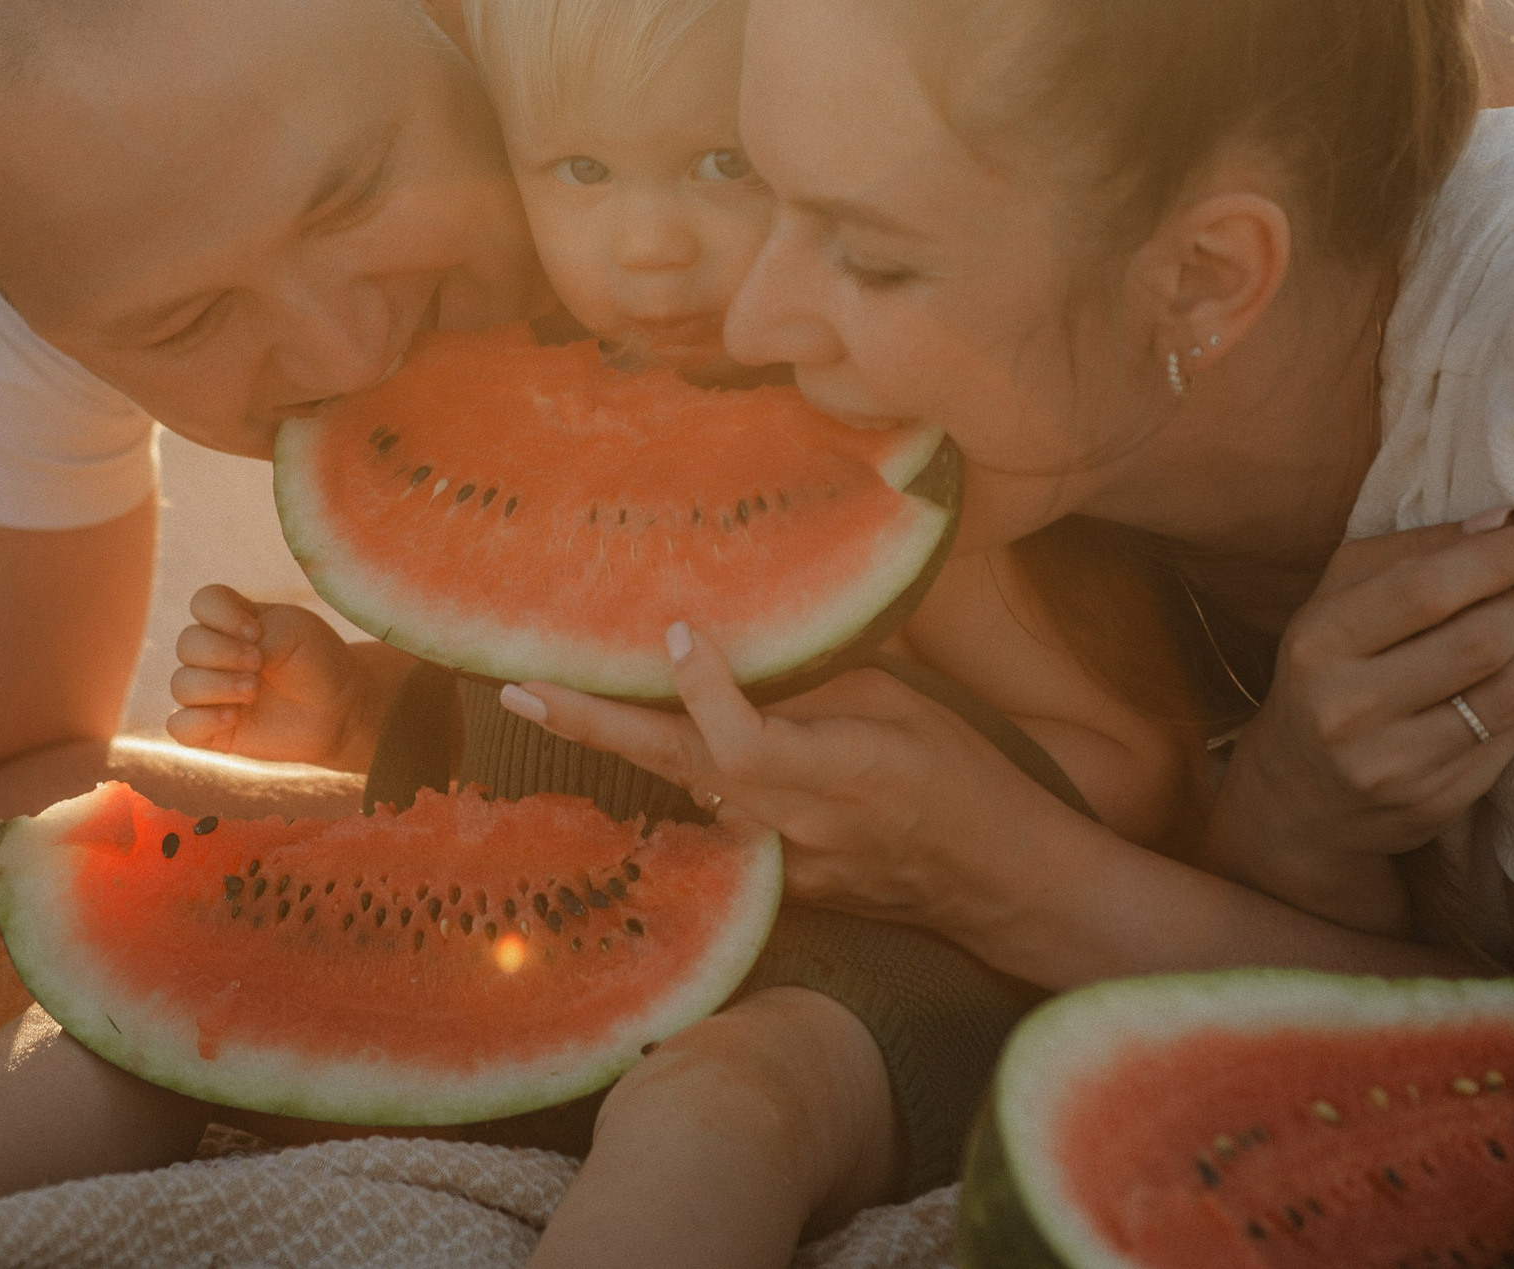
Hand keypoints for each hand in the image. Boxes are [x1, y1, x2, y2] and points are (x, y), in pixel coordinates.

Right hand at [166, 585, 378, 767]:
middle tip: (259, 663)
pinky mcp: (211, 731)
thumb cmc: (315, 660)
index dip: (222, 615)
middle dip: (221, 653)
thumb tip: (226, 666)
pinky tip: (234, 717)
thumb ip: (257, 637)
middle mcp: (214, 654)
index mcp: (232, 620)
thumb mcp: (293, 633)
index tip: (257, 630)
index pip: (202, 603)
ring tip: (253, 691)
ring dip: (215, 685)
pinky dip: (200, 720)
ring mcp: (209, 693)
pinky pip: (179, 727)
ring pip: (180, 685)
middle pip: (187, 644)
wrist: (339, 707)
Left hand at [504, 626, 1092, 936]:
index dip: (705, 692)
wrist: (998, 879)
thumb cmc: (960, 774)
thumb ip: (815, 684)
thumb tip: (735, 649)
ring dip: (619, 740)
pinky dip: (683, 770)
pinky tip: (634, 734)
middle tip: (515, 687)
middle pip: (678, 767)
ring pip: (687, 788)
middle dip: (591, 723)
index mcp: (836, 771)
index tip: (679, 633)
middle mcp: (795, 823)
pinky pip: (717, 812)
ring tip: (540, 695)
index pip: (745, 743)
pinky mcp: (781, 880)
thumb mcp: (901, 706)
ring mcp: (782, 861)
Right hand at [1208, 511, 1513, 896]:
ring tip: (1510, 645)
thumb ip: (1410, 552)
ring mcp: (1391, 764)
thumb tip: (1502, 522)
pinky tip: (1496, 692)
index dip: (1494, 559)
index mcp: (1317, 643)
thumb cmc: (1324, 674)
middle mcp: (1347, 708)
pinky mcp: (1432, 803)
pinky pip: (1511, 740)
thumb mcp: (1335, 602)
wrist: (1295, 796)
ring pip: (1509, 694)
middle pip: (1481, 639)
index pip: (1425, 589)